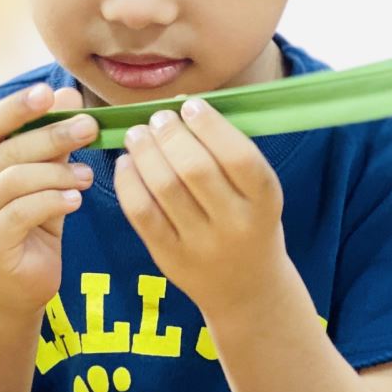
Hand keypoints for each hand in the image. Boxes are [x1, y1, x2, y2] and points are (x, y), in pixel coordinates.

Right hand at [0, 83, 97, 316]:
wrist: (18, 285)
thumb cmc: (31, 222)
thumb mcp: (43, 176)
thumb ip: (51, 140)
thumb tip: (68, 95)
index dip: (16, 106)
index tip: (50, 93)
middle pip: (7, 150)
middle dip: (52, 135)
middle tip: (89, 128)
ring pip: (15, 179)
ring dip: (58, 172)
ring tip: (87, 176)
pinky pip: (22, 212)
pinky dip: (53, 201)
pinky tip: (75, 200)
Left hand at [114, 98, 288, 320]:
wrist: (245, 287)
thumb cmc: (249, 221)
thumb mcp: (256, 191)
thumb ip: (226, 151)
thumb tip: (181, 104)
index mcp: (264, 201)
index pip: (239, 158)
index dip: (211, 126)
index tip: (190, 106)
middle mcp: (235, 225)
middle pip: (196, 169)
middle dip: (170, 135)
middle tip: (158, 118)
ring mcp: (200, 244)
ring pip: (164, 188)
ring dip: (145, 152)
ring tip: (137, 134)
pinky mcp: (169, 258)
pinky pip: (141, 213)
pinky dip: (128, 181)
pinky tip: (126, 162)